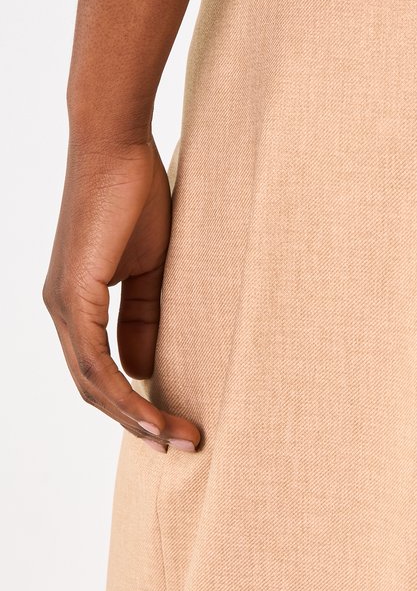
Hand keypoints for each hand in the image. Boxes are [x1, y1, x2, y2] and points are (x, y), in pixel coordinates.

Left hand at [43, 134, 200, 453]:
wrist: (117, 148)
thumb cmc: (135, 197)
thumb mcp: (148, 268)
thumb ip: (144, 316)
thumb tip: (141, 368)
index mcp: (76, 303)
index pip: (99, 371)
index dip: (133, 405)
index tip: (174, 427)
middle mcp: (60, 309)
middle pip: (92, 386)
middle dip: (136, 422)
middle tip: (180, 443)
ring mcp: (62, 302)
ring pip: (90, 380)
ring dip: (132, 415)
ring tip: (173, 437)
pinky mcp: (72, 292)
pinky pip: (92, 356)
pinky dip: (119, 390)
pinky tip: (148, 410)